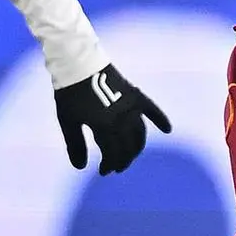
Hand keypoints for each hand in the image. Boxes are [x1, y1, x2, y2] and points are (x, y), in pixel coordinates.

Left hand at [55, 65, 171, 175]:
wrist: (78, 63)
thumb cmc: (70, 93)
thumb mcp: (68, 121)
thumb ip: (76, 145)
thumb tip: (81, 168)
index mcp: (105, 127)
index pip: (113, 154)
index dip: (109, 165)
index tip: (103, 171)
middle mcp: (122, 119)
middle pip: (128, 148)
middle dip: (123, 160)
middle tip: (115, 168)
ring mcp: (131, 107)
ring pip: (140, 134)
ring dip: (136, 148)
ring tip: (130, 155)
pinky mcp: (135, 95)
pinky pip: (152, 110)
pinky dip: (160, 119)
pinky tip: (167, 129)